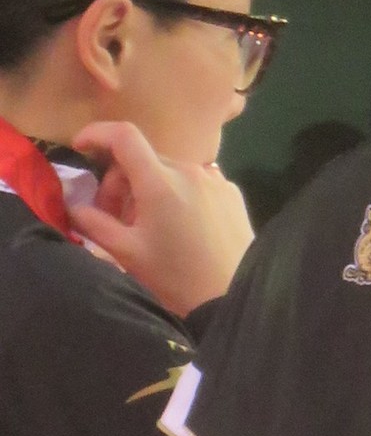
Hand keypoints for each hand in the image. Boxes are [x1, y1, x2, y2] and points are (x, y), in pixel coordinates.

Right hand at [66, 124, 253, 314]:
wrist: (233, 301)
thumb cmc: (176, 278)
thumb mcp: (126, 252)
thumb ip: (92, 222)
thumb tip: (73, 206)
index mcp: (160, 181)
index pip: (123, 135)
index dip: (97, 134)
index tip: (82, 148)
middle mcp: (190, 171)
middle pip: (143, 159)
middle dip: (121, 182)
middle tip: (116, 217)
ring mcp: (216, 181)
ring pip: (169, 171)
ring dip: (150, 189)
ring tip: (150, 226)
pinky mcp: (233, 194)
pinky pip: (195, 183)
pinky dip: (179, 195)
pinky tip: (181, 227)